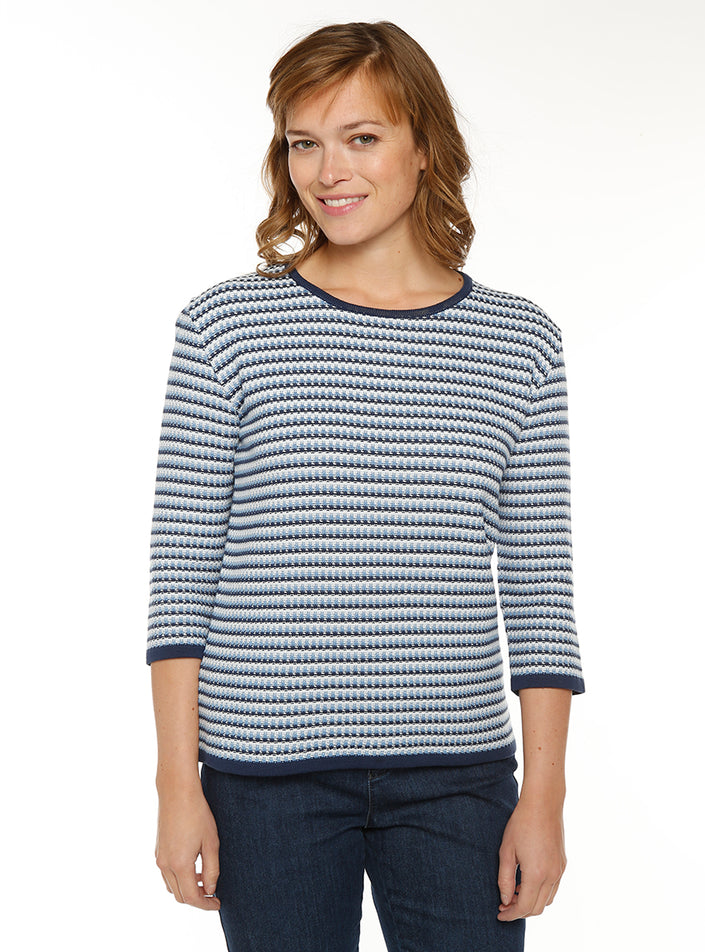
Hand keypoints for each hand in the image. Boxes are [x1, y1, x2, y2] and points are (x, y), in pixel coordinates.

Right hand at [155, 783, 220, 910]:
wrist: (177, 792)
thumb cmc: (197, 814)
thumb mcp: (211, 842)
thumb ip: (211, 869)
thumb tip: (210, 889)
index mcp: (180, 864)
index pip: (192, 898)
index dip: (206, 905)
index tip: (217, 903)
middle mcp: (165, 865)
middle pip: (180, 896)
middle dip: (197, 900)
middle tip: (213, 895)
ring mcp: (159, 858)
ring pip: (172, 887)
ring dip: (187, 889)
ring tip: (204, 879)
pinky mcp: (158, 851)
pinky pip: (167, 875)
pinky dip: (179, 879)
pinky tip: (192, 867)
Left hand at [496, 793, 566, 920]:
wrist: (543, 804)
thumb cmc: (521, 824)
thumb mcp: (506, 851)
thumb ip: (504, 878)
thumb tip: (505, 898)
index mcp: (536, 874)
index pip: (524, 907)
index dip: (510, 914)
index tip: (499, 912)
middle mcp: (552, 876)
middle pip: (536, 908)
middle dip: (519, 911)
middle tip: (504, 904)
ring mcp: (560, 871)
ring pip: (546, 901)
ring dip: (530, 902)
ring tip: (513, 892)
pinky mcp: (562, 864)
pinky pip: (553, 889)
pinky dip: (540, 893)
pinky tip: (526, 882)